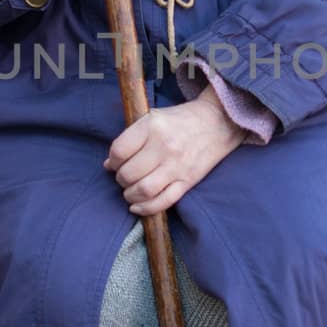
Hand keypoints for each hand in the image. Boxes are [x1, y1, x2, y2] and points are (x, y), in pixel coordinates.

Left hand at [104, 89, 244, 214]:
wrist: (217, 123)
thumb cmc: (181, 119)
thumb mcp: (152, 117)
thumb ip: (130, 138)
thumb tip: (109, 164)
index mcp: (152, 126)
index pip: (119, 151)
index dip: (113, 161)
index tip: (116, 162)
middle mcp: (164, 146)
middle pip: (129, 173)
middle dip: (121, 179)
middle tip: (124, 176)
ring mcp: (177, 166)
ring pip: (143, 190)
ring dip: (130, 195)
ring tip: (130, 191)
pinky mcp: (188, 181)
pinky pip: (163, 201)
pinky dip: (146, 208)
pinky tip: (137, 206)